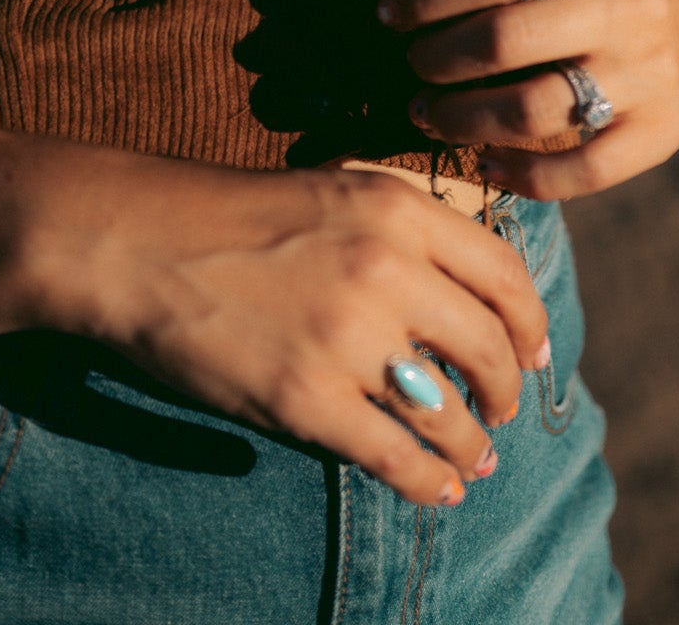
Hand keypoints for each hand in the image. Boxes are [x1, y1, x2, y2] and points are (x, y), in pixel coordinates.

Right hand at [21, 155, 548, 508]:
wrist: (143, 243)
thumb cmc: (238, 216)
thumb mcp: (338, 192)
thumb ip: (407, 233)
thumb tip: (473, 295)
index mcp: (398, 209)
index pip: (504, 273)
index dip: (530, 322)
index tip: (536, 351)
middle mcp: (387, 269)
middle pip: (488, 346)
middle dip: (506, 388)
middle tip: (501, 409)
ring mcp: (348, 338)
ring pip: (450, 410)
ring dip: (473, 444)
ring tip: (474, 458)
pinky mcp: (307, 399)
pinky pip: (396, 456)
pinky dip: (430, 480)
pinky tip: (438, 488)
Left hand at [373, 0, 678, 199]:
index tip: (388, 13)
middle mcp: (634, 0)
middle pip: (507, 40)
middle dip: (440, 59)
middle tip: (414, 67)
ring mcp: (653, 70)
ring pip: (536, 109)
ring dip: (465, 119)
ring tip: (428, 115)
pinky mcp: (662, 130)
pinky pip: (583, 170)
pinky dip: (525, 175)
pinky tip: (485, 163)